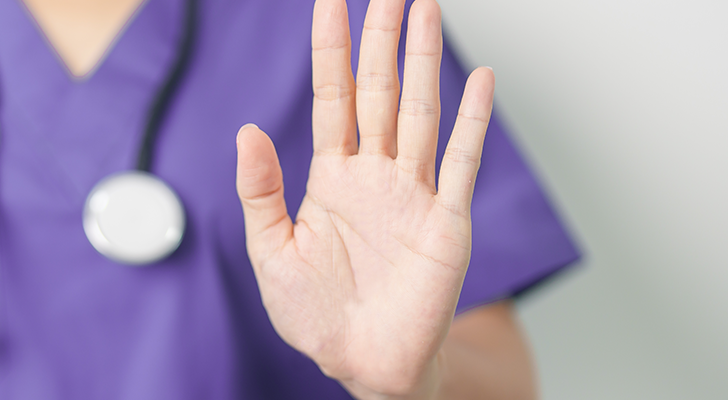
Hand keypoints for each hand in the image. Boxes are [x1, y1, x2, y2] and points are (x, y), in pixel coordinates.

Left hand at [234, 0, 494, 397]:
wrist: (361, 363)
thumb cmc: (316, 314)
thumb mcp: (272, 250)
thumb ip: (260, 190)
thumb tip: (247, 131)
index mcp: (332, 178)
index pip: (332, 99)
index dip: (331, 51)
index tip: (330, 3)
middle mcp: (375, 176)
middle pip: (379, 92)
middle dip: (382, 40)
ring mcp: (414, 193)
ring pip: (419, 112)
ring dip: (424, 62)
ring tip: (426, 11)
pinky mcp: (446, 221)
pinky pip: (460, 162)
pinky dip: (472, 122)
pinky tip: (480, 79)